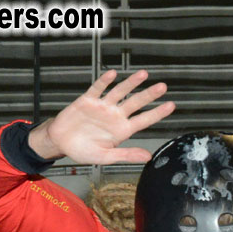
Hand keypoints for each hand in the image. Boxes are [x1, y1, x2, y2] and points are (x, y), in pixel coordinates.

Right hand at [28, 69, 174, 163]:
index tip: (171, 106)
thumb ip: (126, 155)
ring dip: (131, 83)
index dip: (157, 113)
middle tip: (162, 87)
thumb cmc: (83, 151)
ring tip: (143, 75)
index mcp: (122, 130)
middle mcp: (115, 116)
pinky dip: (105, 82)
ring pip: (120, 92)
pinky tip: (113, 74)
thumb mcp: (105, 157)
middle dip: (149, 94)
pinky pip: (98, 88)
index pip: (144, 120)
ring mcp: (103, 107)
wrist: (61, 142)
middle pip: (135, 103)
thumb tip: (147, 157)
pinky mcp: (88, 100)